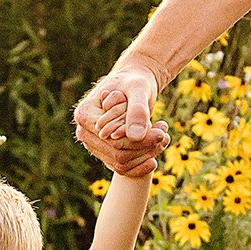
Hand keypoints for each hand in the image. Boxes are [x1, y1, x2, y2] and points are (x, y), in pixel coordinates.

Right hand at [72, 56, 168, 177]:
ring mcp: (93, 144)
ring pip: (121, 163)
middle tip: (165, 134)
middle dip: (144, 148)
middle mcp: (84, 132)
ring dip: (146, 155)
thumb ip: (137, 110)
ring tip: (163, 137)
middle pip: (117, 154)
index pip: (113, 140)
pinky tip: (155, 157)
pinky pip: (122, 168)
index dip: (140, 140)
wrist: (132, 85)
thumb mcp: (138, 89)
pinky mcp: (104, 152)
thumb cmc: (134, 81)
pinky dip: (141, 164)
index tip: (162, 132)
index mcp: (85, 115)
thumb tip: (136, 136)